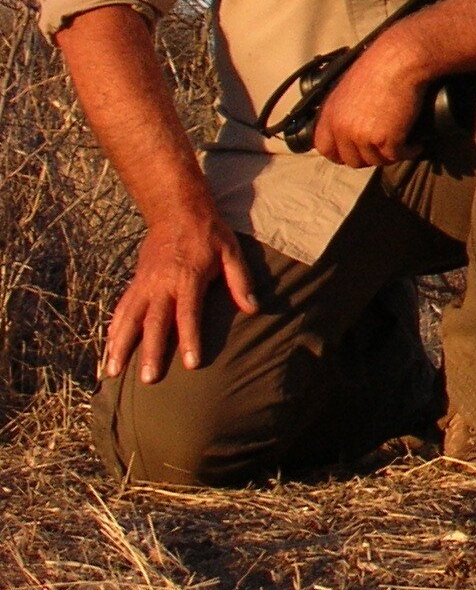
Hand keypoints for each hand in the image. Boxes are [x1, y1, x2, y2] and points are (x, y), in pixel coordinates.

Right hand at [105, 207, 258, 383]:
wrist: (176, 211)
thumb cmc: (209, 233)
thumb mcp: (231, 251)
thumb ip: (240, 280)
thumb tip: (253, 308)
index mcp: (187, 277)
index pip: (188, 314)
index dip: (190, 339)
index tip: (190, 364)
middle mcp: (161, 284)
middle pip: (155, 322)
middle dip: (151, 351)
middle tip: (148, 379)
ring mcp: (144, 284)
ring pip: (129, 318)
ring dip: (120, 346)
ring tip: (112, 371)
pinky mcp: (135, 282)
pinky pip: (122, 309)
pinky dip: (114, 329)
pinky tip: (108, 348)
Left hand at [310, 37, 429, 167]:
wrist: (400, 60)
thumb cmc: (380, 65)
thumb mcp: (349, 87)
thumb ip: (344, 109)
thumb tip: (353, 124)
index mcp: (330, 115)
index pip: (325, 149)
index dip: (343, 153)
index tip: (358, 151)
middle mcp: (342, 128)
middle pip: (352, 160)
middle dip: (370, 156)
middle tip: (385, 147)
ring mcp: (363, 136)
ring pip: (376, 161)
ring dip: (391, 154)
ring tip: (403, 143)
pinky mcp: (386, 140)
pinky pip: (397, 157)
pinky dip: (409, 151)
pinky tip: (415, 144)